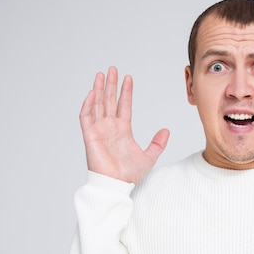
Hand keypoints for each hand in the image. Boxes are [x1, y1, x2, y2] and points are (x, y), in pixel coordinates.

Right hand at [79, 66, 169, 183]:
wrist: (116, 184)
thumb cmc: (128, 174)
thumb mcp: (149, 156)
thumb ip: (157, 143)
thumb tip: (166, 131)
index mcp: (122, 130)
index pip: (123, 105)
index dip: (125, 92)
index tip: (128, 78)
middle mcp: (110, 127)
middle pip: (109, 100)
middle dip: (111, 84)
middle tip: (112, 69)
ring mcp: (99, 130)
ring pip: (97, 104)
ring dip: (98, 89)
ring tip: (101, 74)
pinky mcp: (90, 136)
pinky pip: (86, 117)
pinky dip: (88, 105)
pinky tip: (92, 93)